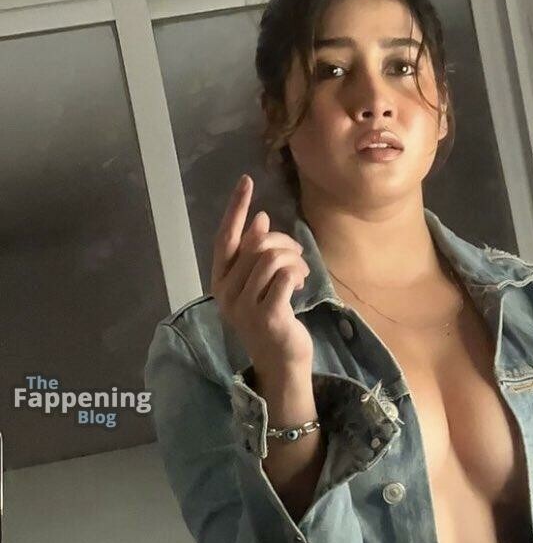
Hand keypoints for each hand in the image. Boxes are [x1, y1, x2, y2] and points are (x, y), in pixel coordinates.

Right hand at [211, 174, 312, 371]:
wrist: (281, 361)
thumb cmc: (272, 318)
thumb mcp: (259, 283)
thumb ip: (255, 255)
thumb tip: (259, 218)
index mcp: (220, 281)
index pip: (225, 237)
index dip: (235, 208)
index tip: (246, 181)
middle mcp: (225, 293)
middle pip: (256, 245)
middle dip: (284, 243)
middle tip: (299, 255)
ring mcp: (244, 306)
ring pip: (271, 258)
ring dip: (294, 259)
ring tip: (302, 272)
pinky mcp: (267, 316)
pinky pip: (284, 277)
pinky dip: (297, 273)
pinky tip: (300, 285)